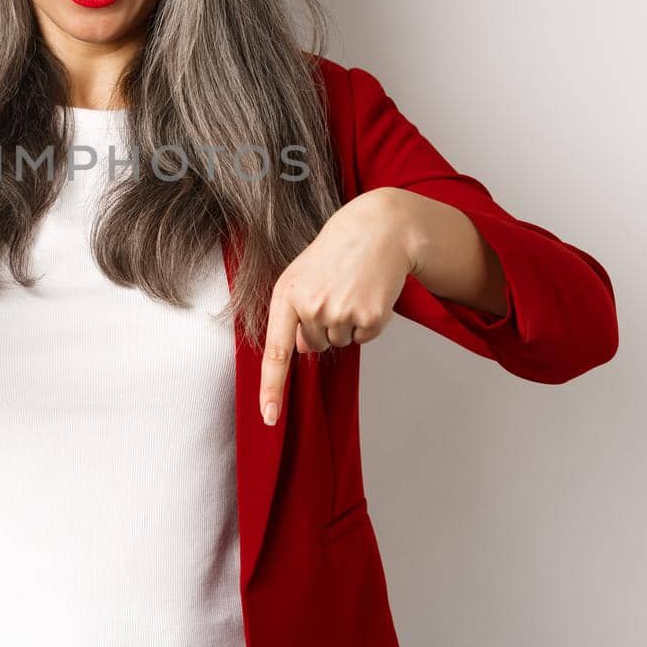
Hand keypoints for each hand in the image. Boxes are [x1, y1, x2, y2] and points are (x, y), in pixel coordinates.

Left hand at [259, 188, 416, 424]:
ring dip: (346, 322)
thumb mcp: (300, 276)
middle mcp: (310, 307)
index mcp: (286, 295)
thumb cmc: (334, 253)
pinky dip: (367, 322)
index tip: (269, 417)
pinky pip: (364, 339)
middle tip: (334, 290)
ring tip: (350, 288)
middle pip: (313, 346)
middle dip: (322, 326)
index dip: (272, 388)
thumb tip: (299, 351)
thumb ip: (292, 313)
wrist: (376, 229)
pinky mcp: (369, 318)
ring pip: (339, 343)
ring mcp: (341, 313)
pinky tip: (368, 294)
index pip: (276, 352)